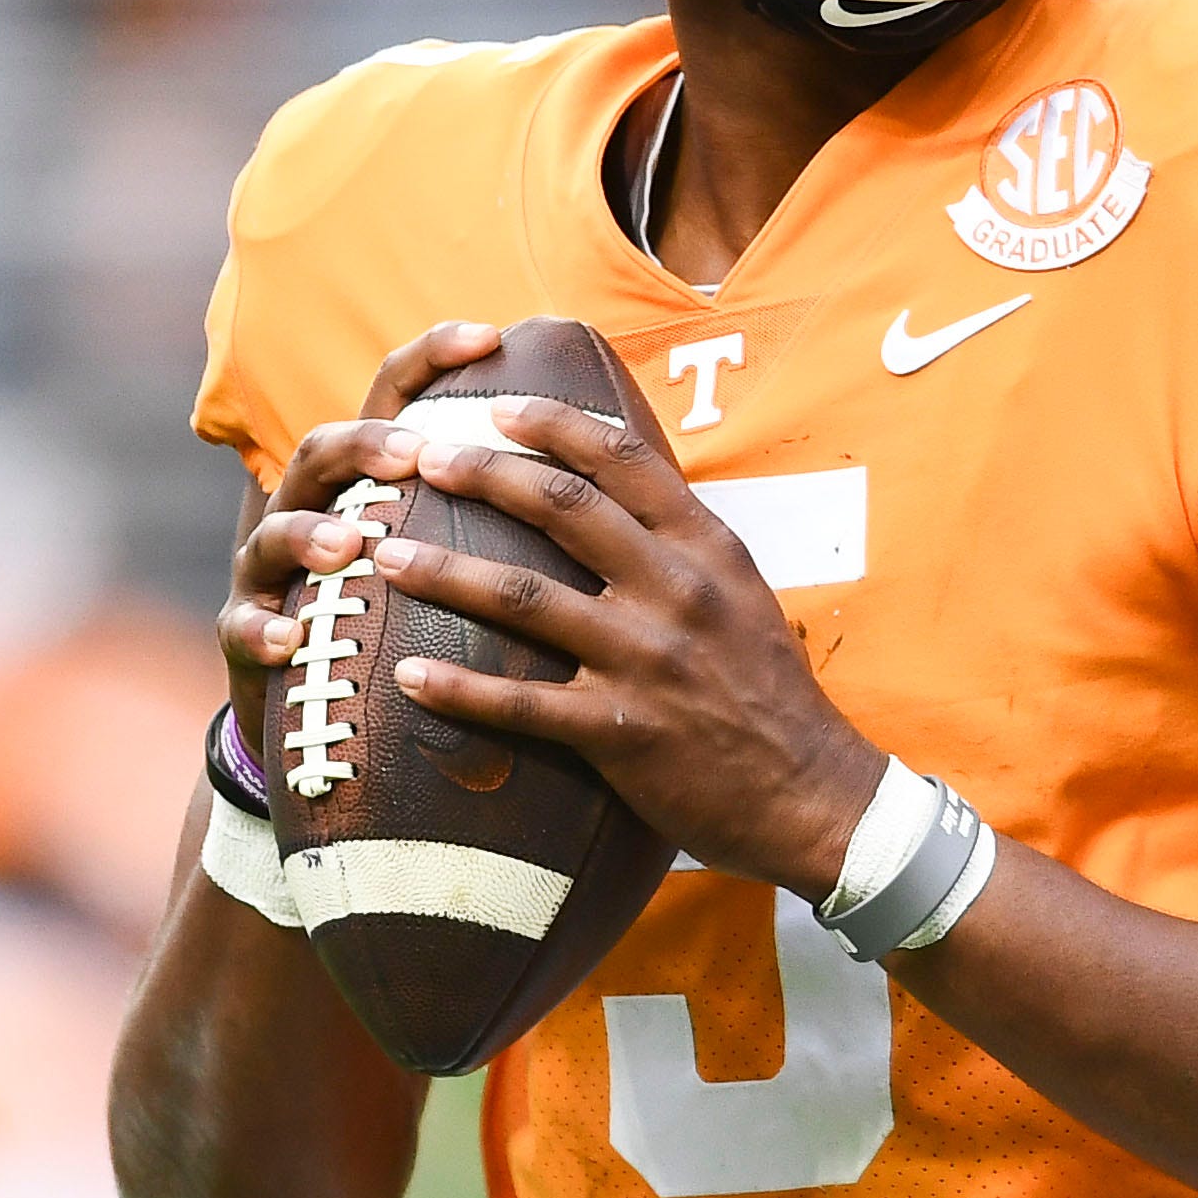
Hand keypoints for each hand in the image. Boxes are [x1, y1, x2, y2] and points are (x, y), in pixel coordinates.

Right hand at [215, 322, 507, 726]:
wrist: (317, 697)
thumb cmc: (404, 610)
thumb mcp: (443, 546)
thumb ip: (499, 502)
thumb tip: (601, 455)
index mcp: (365, 478)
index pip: (393, 398)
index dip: (433, 358)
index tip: (489, 337)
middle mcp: (310, 509)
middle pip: (324, 451)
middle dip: (365, 445)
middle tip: (412, 453)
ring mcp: (270, 569)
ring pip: (274, 533)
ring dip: (309, 533)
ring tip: (349, 545)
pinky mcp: (246, 634)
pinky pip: (244, 627)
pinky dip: (263, 629)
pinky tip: (290, 638)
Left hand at [368, 391, 881, 898]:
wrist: (812, 792)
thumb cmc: (767, 691)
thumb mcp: (742, 592)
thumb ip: (681, 544)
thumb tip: (619, 493)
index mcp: (706, 547)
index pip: (624, 461)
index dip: (553, 424)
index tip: (495, 405)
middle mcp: (677, 591)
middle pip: (562, 509)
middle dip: (481, 473)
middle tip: (419, 458)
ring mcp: (647, 659)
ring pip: (525, 597)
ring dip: (444, 571)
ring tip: (385, 556)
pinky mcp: (622, 730)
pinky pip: (522, 704)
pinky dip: (458, 689)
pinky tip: (408, 675)